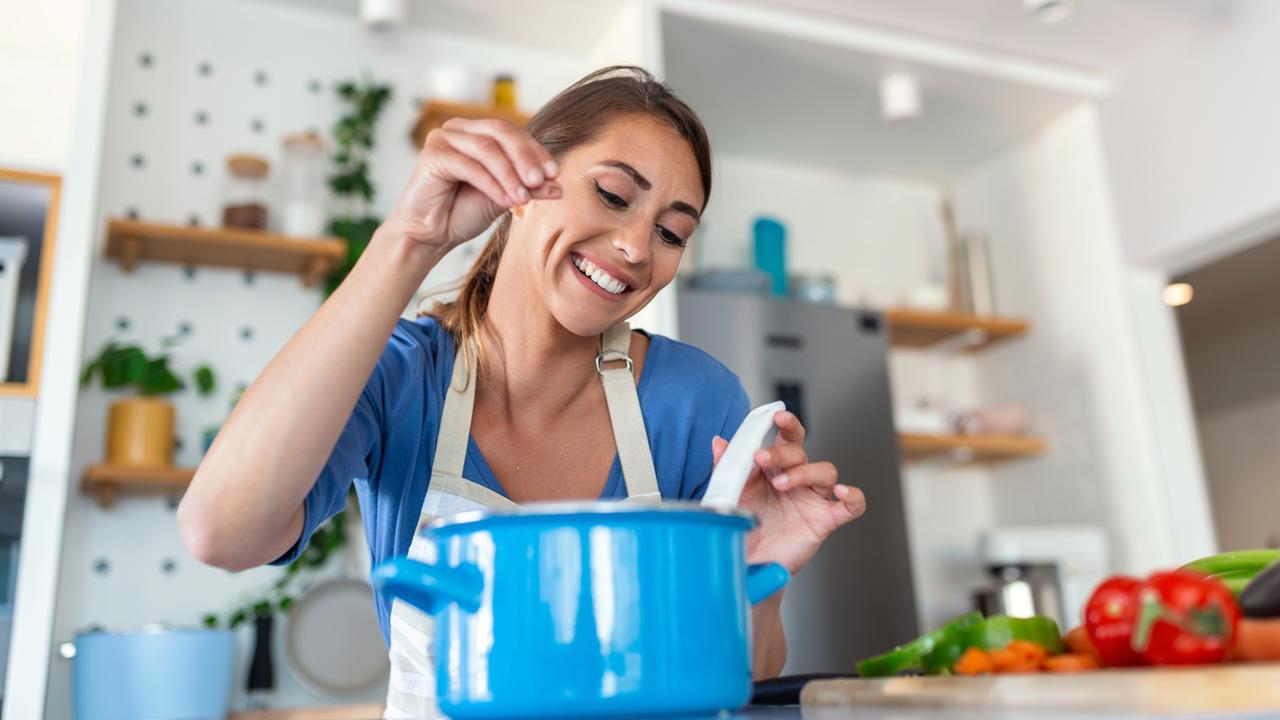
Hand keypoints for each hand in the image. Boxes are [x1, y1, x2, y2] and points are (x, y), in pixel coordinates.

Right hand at [389, 118, 561, 251]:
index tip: (554, 174)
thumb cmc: (462, 213)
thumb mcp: (504, 197)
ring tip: (524, 198)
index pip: (513, 133)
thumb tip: (558, 186)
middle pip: (501, 132)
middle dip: (525, 157)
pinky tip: (505, 201)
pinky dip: (491, 184)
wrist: (429, 235)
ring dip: (510, 174)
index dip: (535, 151)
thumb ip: (528, 188)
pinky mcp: (432, 155)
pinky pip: (469, 166)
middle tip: (541, 181)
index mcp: (476, 132)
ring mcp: (443, 138)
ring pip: (487, 148)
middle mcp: (459, 128)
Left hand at [713, 411, 865, 574]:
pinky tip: (842, 492)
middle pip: (800, 452)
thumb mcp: (729, 496)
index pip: (785, 439)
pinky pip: (850, 506)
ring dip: (804, 472)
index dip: (785, 424)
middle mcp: (795, 479)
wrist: (747, 565)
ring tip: (781, 484)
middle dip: (781, 451)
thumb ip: (726, 468)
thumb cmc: (741, 528)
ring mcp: (812, 499)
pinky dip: (853, 496)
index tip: (776, 417)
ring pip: (825, 471)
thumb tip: (719, 442)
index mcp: (773, 469)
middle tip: (761, 458)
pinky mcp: (825, 521)